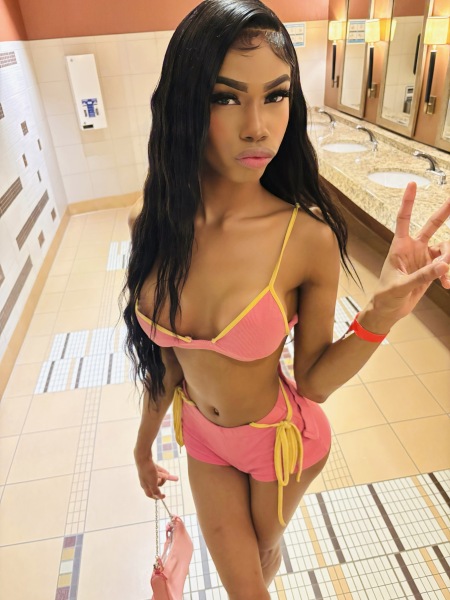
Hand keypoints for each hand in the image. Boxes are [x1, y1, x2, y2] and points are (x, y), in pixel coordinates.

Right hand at [134, 451, 178, 499]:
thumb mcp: (153, 483)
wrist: (143, 457)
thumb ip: (156, 490)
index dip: (157, 496)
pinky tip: (167, 472)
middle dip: (161, 482)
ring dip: (163, 477)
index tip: (164, 496)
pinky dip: (162, 472)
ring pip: (156, 477)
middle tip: (165, 478)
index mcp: (144, 485)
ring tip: (168, 475)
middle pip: (155, 485)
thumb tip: (159, 496)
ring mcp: (147, 473)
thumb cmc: (147, 471)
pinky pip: (156, 471)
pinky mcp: (149, 467)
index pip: (150, 494)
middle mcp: (145, 480)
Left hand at [372, 182, 449, 323]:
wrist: (389, 311)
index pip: (404, 219)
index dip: (408, 202)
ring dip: (449, 261)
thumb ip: (422, 276)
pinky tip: (447, 285)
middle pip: (431, 225)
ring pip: (445, 249)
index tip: (412, 184)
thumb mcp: (401, 286)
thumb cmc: (386, 296)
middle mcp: (413, 249)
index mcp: (400, 247)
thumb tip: (443, 265)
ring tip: (446, 278)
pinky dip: (448, 274)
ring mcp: (423, 258)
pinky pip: (446, 266)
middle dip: (444, 212)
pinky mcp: (431, 270)